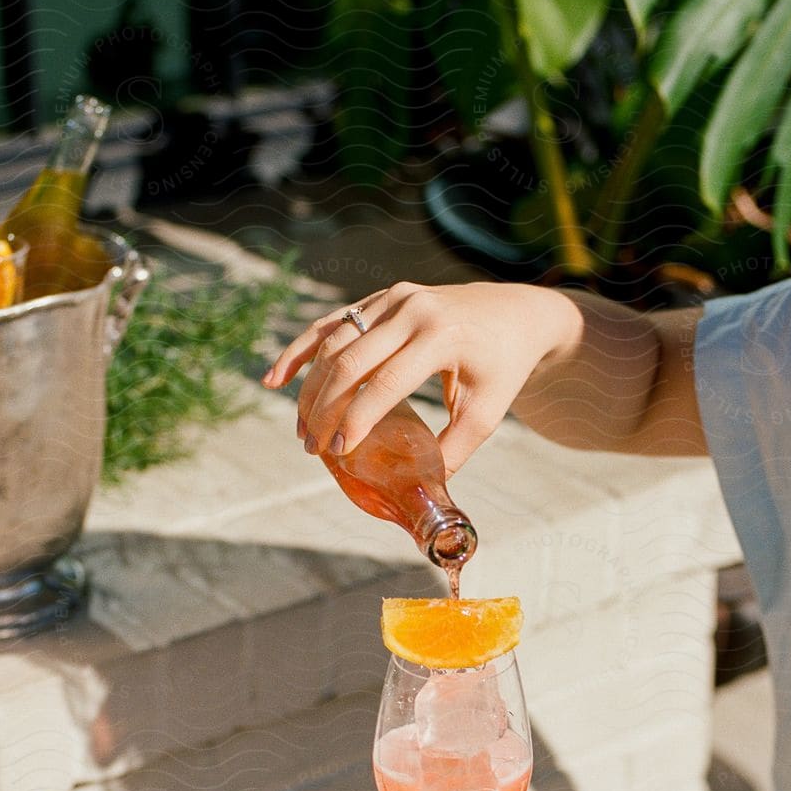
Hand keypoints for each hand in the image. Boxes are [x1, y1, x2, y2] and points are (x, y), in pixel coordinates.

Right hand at [262, 281, 581, 473]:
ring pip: (334, 342)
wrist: (515, 314)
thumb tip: (420, 492)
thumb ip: (454, 450)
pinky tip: (276, 378)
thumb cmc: (501, 368)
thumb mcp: (487, 411)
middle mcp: (412, 310)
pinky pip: (331, 323)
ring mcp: (392, 298)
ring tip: (301, 430)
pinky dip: (300, 349)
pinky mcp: (380, 298)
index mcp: (440, 336)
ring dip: (310, 387)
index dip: (358, 419)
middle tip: (312, 448)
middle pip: (350, 361)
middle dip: (325, 408)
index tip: (339, 452)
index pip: (386, 382)